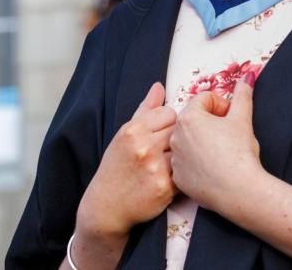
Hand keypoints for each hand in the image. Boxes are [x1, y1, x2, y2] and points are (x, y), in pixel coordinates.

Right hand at [76, 82, 176, 240]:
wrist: (107, 205)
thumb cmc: (116, 167)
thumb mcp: (124, 135)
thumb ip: (145, 109)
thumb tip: (159, 86)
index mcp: (133, 130)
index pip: (169, 112)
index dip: (169, 123)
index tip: (162, 134)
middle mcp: (143, 146)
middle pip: (179, 130)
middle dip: (176, 139)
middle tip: (166, 150)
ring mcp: (155, 167)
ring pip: (184, 151)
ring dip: (181, 157)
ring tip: (169, 164)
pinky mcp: (164, 188)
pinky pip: (185, 173)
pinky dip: (182, 176)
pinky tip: (170, 178)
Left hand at [169, 73, 266, 212]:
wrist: (240, 190)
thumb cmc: (240, 153)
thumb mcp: (243, 118)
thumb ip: (243, 94)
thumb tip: (248, 76)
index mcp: (189, 117)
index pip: (204, 100)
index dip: (222, 106)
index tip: (231, 117)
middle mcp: (176, 136)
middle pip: (194, 119)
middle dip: (210, 122)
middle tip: (228, 134)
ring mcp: (174, 158)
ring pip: (188, 141)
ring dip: (202, 142)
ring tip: (221, 152)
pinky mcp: (178, 178)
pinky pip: (185, 163)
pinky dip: (196, 163)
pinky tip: (213, 168)